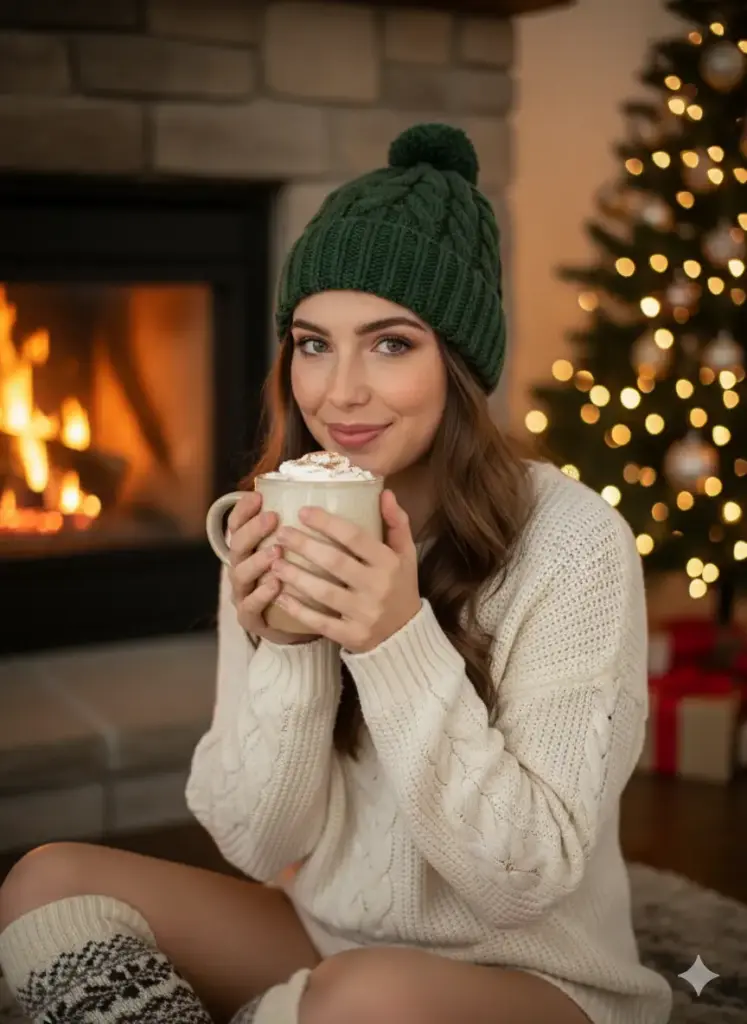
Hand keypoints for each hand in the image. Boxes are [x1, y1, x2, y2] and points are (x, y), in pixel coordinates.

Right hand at [226, 492, 311, 644]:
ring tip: (275, 551)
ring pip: (241, 574)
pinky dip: (261, 595)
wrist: (297, 628)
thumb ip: (309, 531)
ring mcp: (243, 594)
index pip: (237, 525)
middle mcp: (242, 568)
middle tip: (272, 518)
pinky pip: (250, 606)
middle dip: (252, 530)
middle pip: (237, 546)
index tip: (258, 496)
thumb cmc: (302, 583)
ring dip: (257, 561)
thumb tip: (328, 502)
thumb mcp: (303, 554)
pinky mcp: (250, 619)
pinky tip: (274, 585)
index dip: (243, 510)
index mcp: (250, 549)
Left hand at [270, 490, 420, 653]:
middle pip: (335, 562)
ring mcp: (364, 614)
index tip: (303, 511)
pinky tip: (279, 595)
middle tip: (281, 534)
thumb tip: (384, 491)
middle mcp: (377, 587)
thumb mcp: (405, 553)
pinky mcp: (352, 636)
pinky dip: (297, 609)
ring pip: (323, 592)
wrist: (406, 635)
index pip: (355, 538)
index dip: (328, 523)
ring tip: (274, 562)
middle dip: (304, 546)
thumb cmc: (400, 586)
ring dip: (295, 576)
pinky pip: (320, 622)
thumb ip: (397, 522)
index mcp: (389, 563)